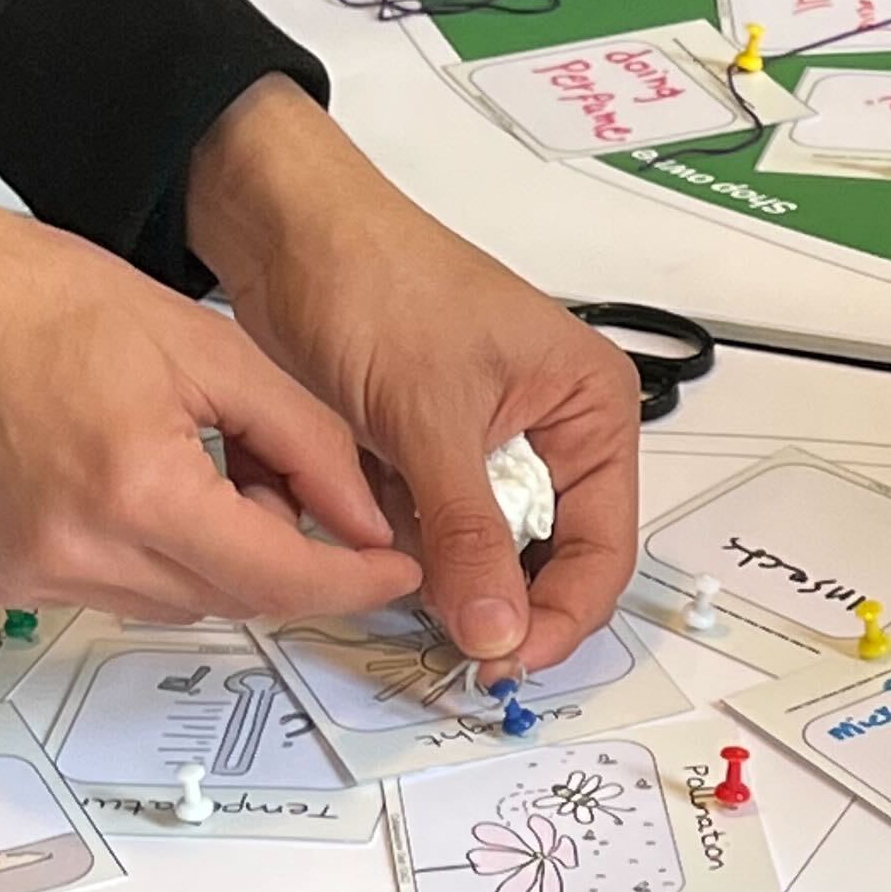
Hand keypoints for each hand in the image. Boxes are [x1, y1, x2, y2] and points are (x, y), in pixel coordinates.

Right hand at [0, 157, 421, 625]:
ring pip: (178, 605)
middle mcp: (78, 554)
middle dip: (284, 555)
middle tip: (288, 484)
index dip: (351, 579)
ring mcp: (30, 576)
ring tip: (201, 468)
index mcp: (137, 491)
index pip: (281, 579)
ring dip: (217, 558)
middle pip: (234, 599)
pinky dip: (152, 558)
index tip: (392, 568)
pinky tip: (135, 486)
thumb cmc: (37, 297)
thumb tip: (365, 521)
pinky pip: (113, 595)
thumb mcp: (207, 348)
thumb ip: (305, 443)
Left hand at [189, 80, 641, 674]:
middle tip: (451, 645)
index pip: (603, 549)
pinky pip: (436, 535)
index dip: (560, 615)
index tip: (505, 660)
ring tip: (395, 564)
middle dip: (498, 599)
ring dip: (442, 572)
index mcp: (592, 413)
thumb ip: (469, 534)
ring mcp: (492, 452)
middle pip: (550, 562)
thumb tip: (500, 636)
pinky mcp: (434, 460)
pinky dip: (406, 548)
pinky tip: (371, 532)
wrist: (287, 231)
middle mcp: (556, 437)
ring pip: (487, 557)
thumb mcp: (430, 420)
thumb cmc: (379, 286)